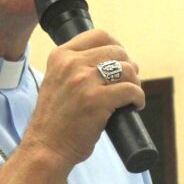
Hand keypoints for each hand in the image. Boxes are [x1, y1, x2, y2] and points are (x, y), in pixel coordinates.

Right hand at [24, 29, 145, 168]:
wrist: (45, 148)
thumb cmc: (55, 121)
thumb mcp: (56, 82)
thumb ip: (74, 68)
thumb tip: (112, 61)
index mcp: (60, 56)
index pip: (99, 35)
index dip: (116, 47)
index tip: (120, 61)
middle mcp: (71, 64)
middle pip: (117, 51)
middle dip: (128, 67)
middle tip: (127, 83)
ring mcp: (83, 81)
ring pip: (126, 69)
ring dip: (135, 83)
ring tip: (130, 96)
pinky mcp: (97, 100)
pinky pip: (131, 90)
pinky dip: (138, 98)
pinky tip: (134, 106)